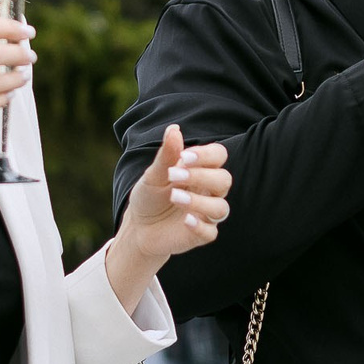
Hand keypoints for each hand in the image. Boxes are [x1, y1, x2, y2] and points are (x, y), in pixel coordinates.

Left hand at [105, 125, 232, 312]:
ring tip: (174, 197)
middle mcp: (209, 191)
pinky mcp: (201, 234)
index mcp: (201, 171)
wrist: (138, 228)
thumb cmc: (150, 197)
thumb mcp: (153, 175)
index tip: (185, 156)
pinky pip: (210, 232)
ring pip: (220, 207)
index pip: (219, 156)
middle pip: (224, 180)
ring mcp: (207, 214)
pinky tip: (185, 221)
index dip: (207, 154)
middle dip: (201, 176)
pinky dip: (200, 226)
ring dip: (199, 202)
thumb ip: (166, 156)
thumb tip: (174, 129)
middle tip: (174, 176)